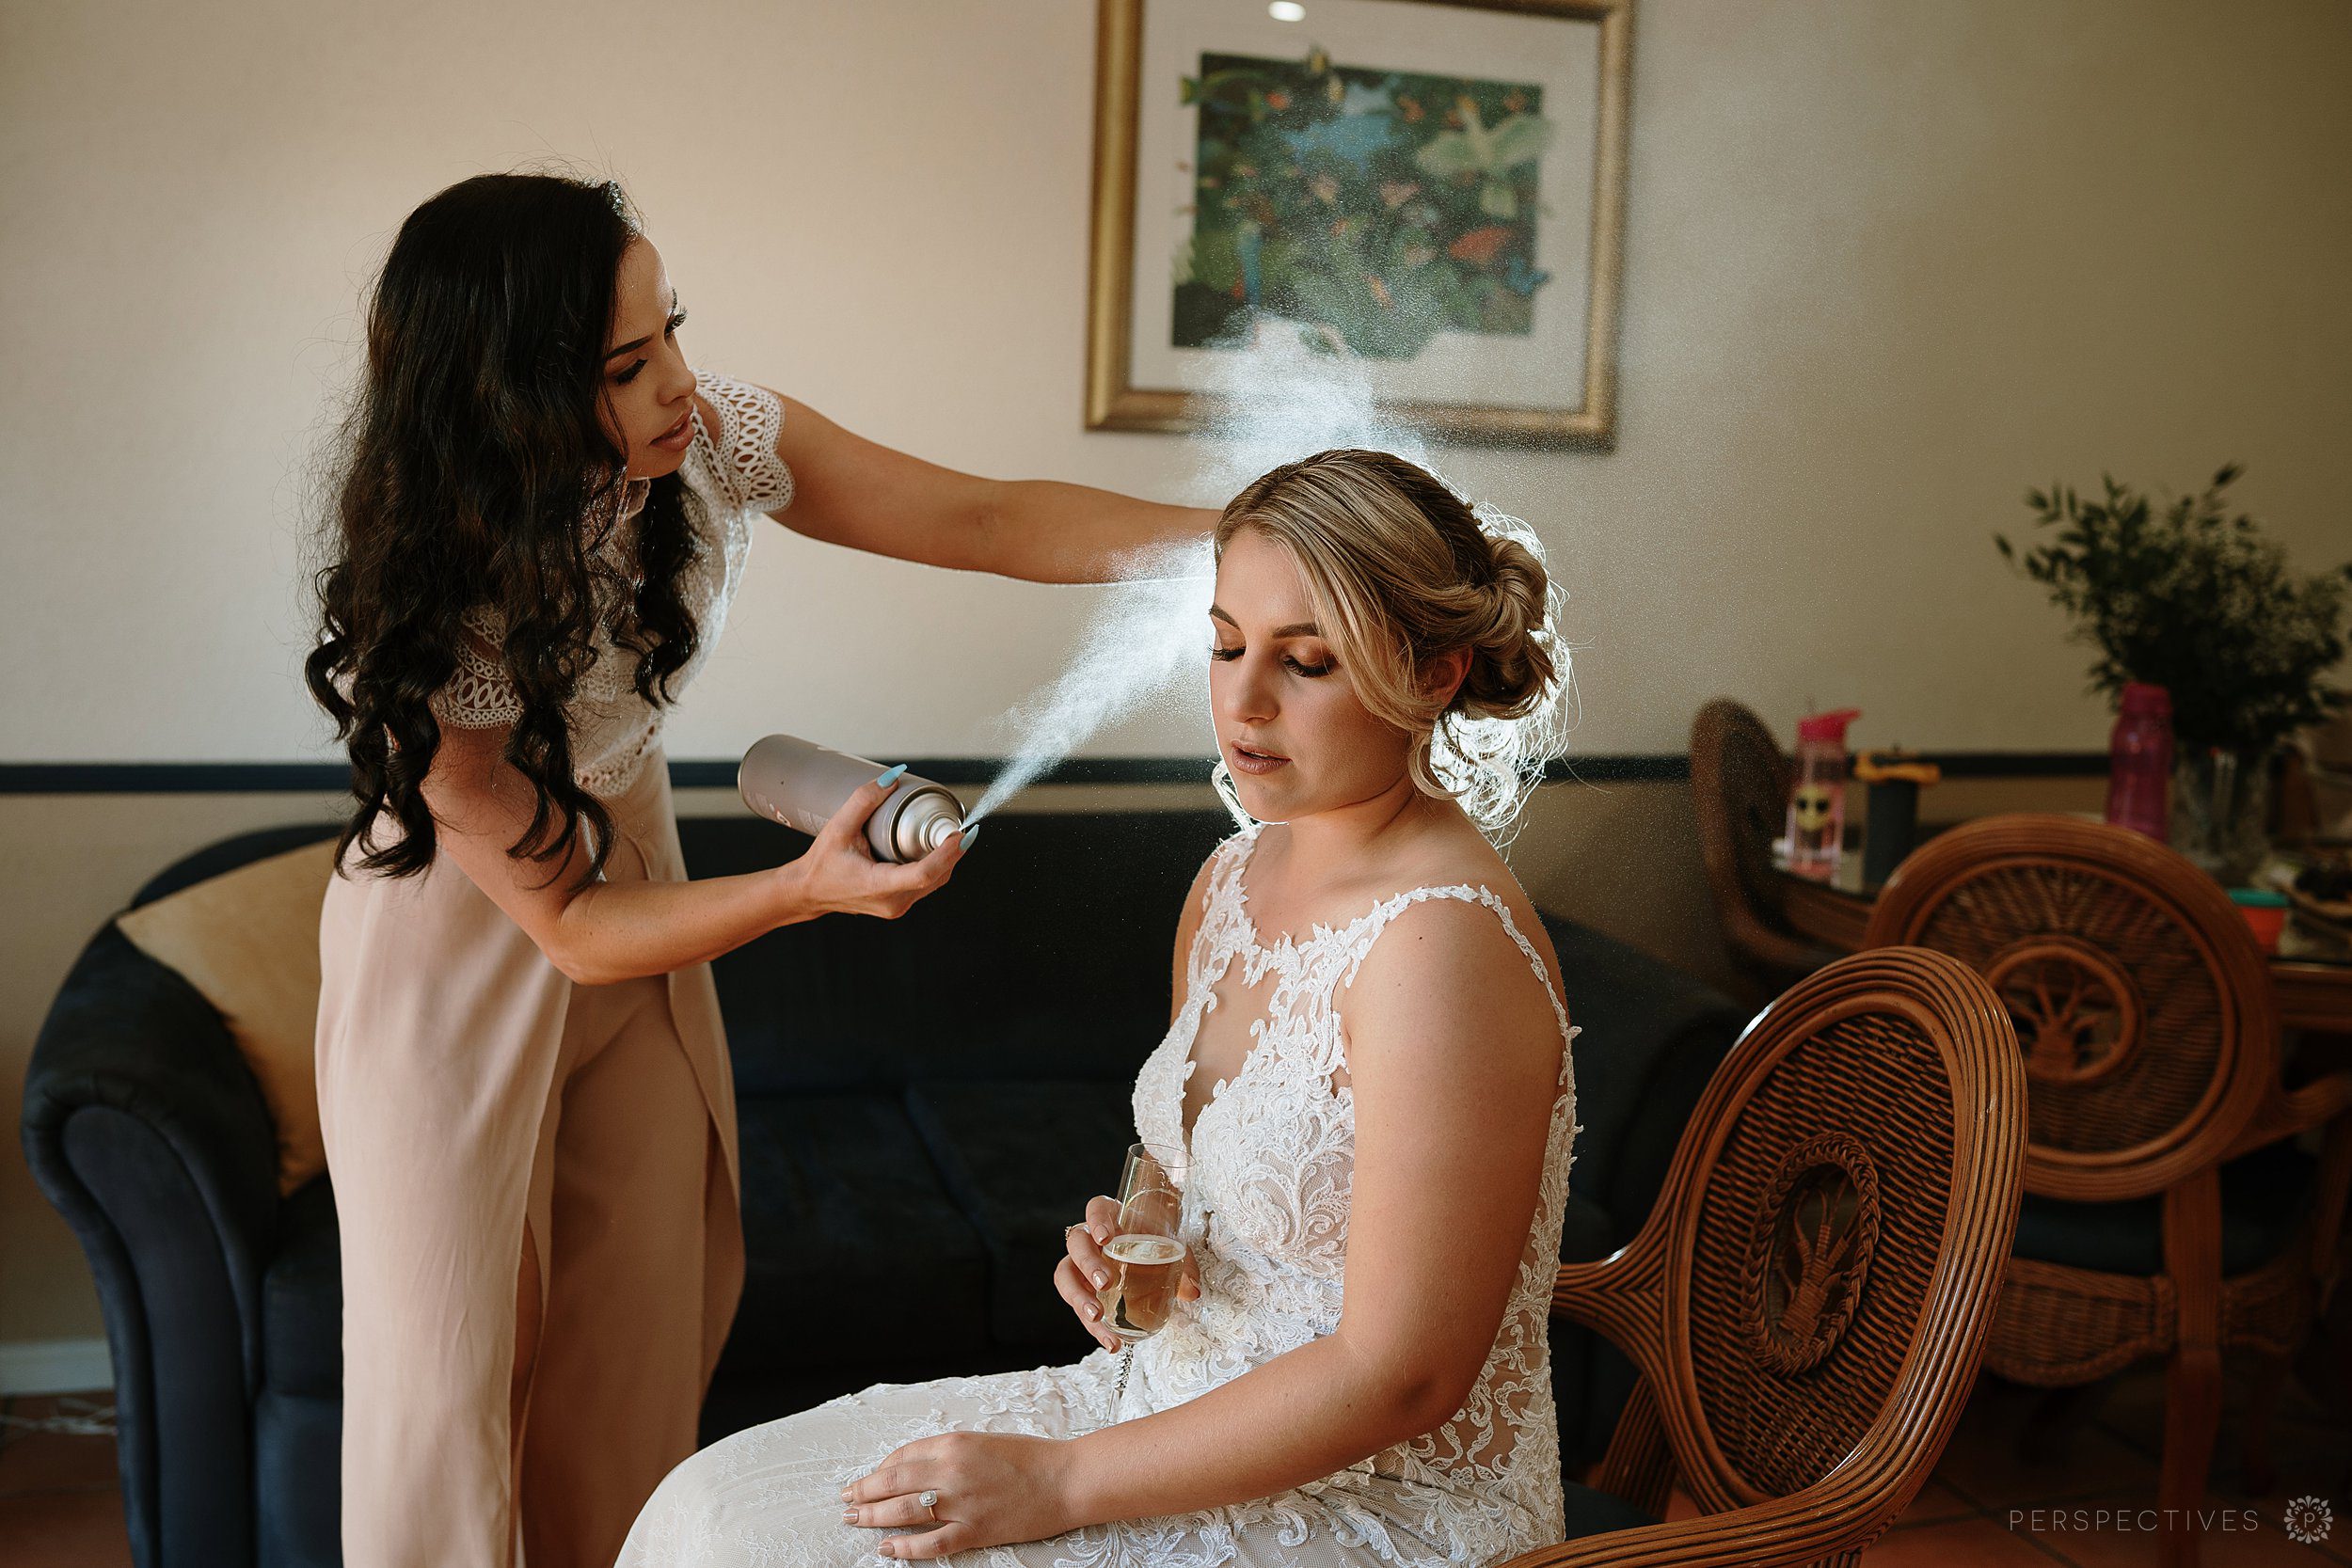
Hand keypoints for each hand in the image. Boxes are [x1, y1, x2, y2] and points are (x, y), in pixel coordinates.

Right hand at [781, 772, 969, 921]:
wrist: (808, 892)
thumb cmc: (821, 864)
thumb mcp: (837, 828)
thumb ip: (863, 800)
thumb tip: (892, 778)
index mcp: (878, 885)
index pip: (925, 874)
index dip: (948, 853)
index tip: (960, 833)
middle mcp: (893, 902)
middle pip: (938, 877)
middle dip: (954, 852)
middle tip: (961, 825)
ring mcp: (897, 906)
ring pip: (935, 883)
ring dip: (947, 859)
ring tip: (951, 833)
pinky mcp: (898, 904)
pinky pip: (926, 886)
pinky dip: (935, 866)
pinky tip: (936, 848)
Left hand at [843, 1430, 1075, 1558]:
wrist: (1065, 1480)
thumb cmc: (1028, 1457)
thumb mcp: (982, 1441)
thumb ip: (946, 1453)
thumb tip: (911, 1467)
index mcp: (953, 1444)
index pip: (901, 1457)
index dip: (878, 1470)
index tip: (867, 1479)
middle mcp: (951, 1472)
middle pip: (892, 1483)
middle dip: (862, 1493)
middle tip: (845, 1501)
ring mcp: (962, 1504)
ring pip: (903, 1513)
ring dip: (872, 1517)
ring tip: (854, 1521)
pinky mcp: (974, 1531)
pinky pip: (931, 1544)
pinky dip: (905, 1549)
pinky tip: (887, 1550)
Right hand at [1055, 1195, 1199, 1353]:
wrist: (1153, 1250)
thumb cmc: (1158, 1240)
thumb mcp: (1174, 1246)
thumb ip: (1184, 1265)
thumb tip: (1192, 1291)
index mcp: (1111, 1216)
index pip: (1096, 1208)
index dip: (1096, 1220)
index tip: (1104, 1238)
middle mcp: (1090, 1238)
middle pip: (1076, 1244)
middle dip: (1088, 1265)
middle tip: (1106, 1284)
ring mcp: (1081, 1264)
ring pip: (1066, 1277)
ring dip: (1078, 1299)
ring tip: (1097, 1319)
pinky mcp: (1082, 1290)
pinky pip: (1078, 1306)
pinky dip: (1093, 1326)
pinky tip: (1111, 1341)